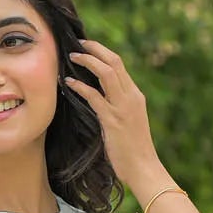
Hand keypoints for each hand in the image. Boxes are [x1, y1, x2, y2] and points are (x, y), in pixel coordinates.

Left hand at [64, 40, 161, 197]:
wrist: (144, 168)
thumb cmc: (134, 150)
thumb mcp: (128, 123)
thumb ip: (117, 108)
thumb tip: (99, 100)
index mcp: (135, 96)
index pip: (119, 65)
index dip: (102, 52)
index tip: (88, 47)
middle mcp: (131, 97)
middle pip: (114, 61)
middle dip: (95, 49)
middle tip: (78, 44)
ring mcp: (123, 108)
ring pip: (107, 73)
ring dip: (88, 61)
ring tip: (72, 56)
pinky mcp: (113, 121)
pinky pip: (95, 97)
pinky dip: (80, 87)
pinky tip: (69, 83)